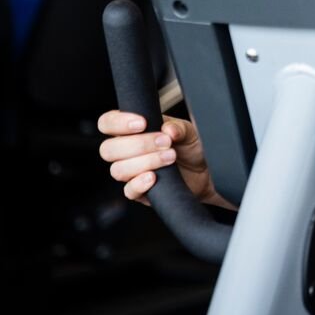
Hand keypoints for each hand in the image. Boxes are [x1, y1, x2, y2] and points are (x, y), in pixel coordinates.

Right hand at [96, 110, 227, 207]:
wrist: (207, 173)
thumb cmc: (192, 148)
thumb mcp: (190, 132)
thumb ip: (179, 127)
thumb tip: (168, 129)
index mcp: (133, 131)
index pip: (108, 123)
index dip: (118, 123)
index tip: (141, 123)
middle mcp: (127, 152)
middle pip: (108, 149)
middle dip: (138, 144)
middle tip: (165, 142)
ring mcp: (131, 173)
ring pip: (118, 169)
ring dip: (146, 162)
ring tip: (170, 157)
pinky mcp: (140, 191)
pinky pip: (129, 191)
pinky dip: (140, 183)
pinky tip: (154, 177)